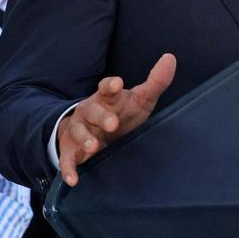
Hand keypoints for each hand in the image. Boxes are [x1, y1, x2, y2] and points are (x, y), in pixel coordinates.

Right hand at [57, 53, 175, 185]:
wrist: (96, 132)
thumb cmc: (122, 113)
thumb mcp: (140, 99)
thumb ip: (156, 82)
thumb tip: (171, 58)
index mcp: (107, 98)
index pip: (106, 87)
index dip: (110, 85)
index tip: (117, 84)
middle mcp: (90, 111)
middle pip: (92, 110)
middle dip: (101, 117)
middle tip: (112, 124)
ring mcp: (79, 130)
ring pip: (78, 132)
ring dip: (85, 139)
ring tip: (94, 147)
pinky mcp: (71, 150)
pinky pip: (67, 159)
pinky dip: (69, 169)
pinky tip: (73, 180)